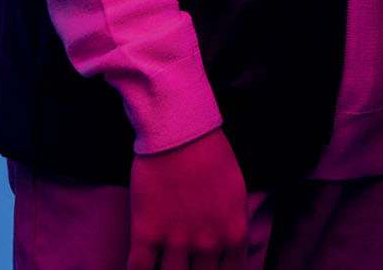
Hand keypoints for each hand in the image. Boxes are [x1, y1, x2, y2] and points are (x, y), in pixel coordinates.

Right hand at [128, 125, 248, 269]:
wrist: (179, 126)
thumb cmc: (211, 152)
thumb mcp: (236, 191)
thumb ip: (233, 225)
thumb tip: (227, 249)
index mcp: (233, 233)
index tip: (210, 269)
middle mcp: (207, 244)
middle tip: (187, 266)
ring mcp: (176, 241)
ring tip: (165, 265)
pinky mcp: (146, 233)